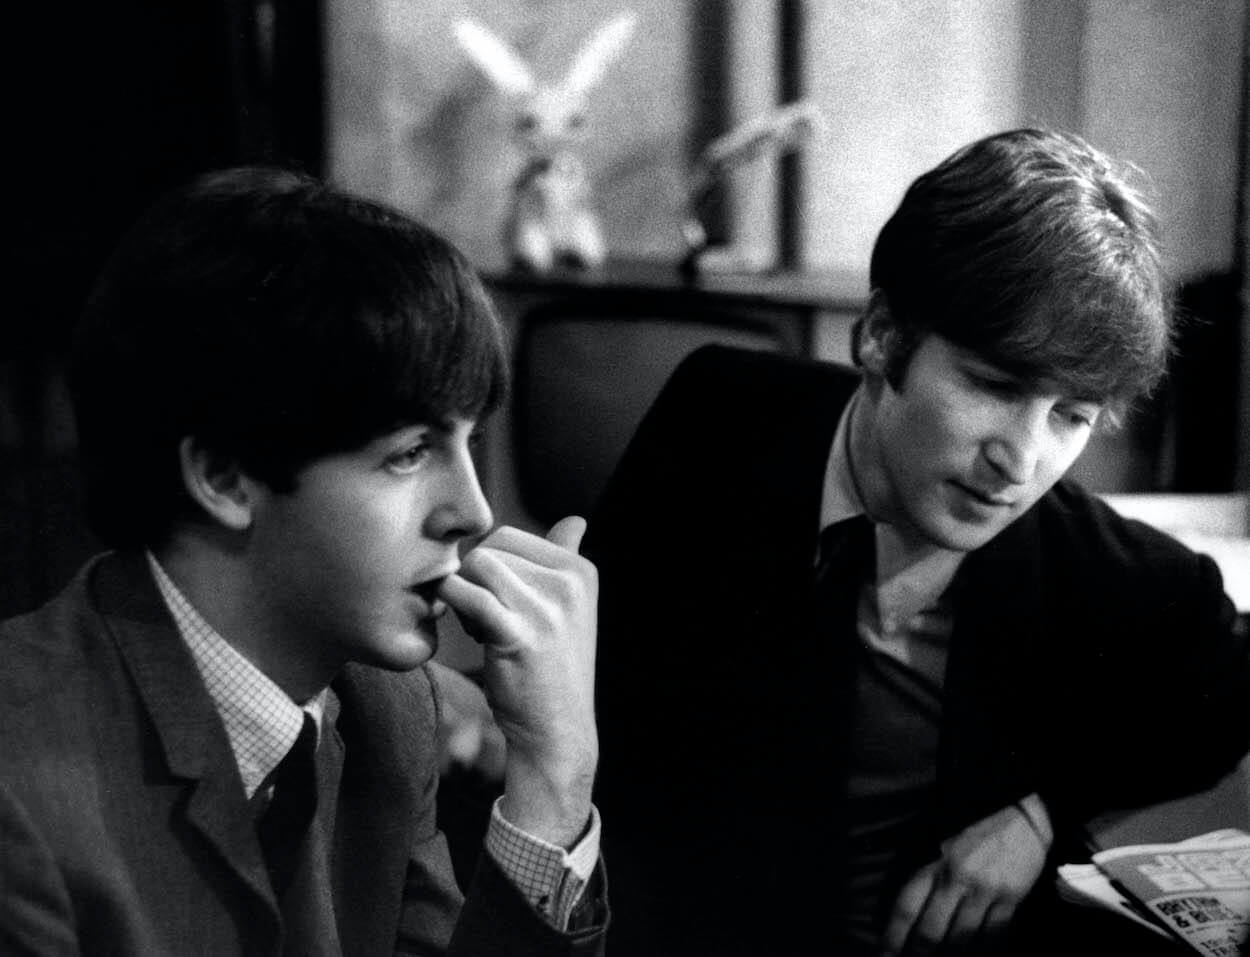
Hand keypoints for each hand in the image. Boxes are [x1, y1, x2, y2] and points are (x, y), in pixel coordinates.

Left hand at [439, 517, 598, 846]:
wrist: (557, 732)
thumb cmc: (551, 669)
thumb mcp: (568, 609)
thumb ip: (564, 561)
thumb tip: (575, 521)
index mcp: (581, 571)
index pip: (510, 536)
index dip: (491, 566)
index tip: (501, 601)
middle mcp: (570, 584)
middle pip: (491, 549)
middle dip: (476, 580)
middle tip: (487, 619)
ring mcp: (547, 608)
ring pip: (477, 565)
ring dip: (465, 594)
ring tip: (481, 627)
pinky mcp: (519, 634)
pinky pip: (467, 594)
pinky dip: (453, 604)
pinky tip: (467, 630)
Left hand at [881, 799, 1051, 955]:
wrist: (1023, 817)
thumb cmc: (975, 831)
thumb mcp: (940, 842)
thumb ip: (924, 873)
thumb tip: (907, 912)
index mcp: (934, 862)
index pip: (906, 906)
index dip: (893, 935)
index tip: (884, 954)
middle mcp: (957, 878)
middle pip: (931, 930)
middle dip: (918, 954)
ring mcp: (985, 891)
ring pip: (962, 940)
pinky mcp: (1011, 900)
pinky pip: (993, 937)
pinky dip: (982, 952)